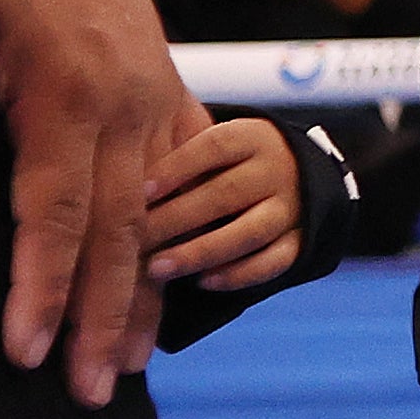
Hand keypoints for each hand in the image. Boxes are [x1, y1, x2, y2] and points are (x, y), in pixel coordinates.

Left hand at [0, 0, 202, 398]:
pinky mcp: (173, 99)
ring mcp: (160, 104)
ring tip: (127, 367)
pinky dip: (176, 242)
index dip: (42, 286)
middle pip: (120, 232)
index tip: (26, 351)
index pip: (58, 213)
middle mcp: (130, 108)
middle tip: (86, 392)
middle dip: (99, 317)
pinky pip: (184, 184)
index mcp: (72, 97)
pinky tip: (167, 290)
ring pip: (160, 217)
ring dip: (143, 295)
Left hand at [142, 114, 303, 294]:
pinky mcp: (301, 241)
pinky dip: (239, 274)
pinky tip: (203, 281)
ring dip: (201, 251)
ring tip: (157, 268)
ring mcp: (293, 207)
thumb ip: (179, 157)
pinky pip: (274, 261)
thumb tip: (118, 181)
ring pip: (250, 231)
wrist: (298, 177)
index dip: (178, 168)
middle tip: (133, 242)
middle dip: (176, 219)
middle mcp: (277, 169)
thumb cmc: (231, 164)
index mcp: (254, 137)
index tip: (139, 191)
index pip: (216, 146)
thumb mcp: (216, 147)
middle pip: (227, 193)